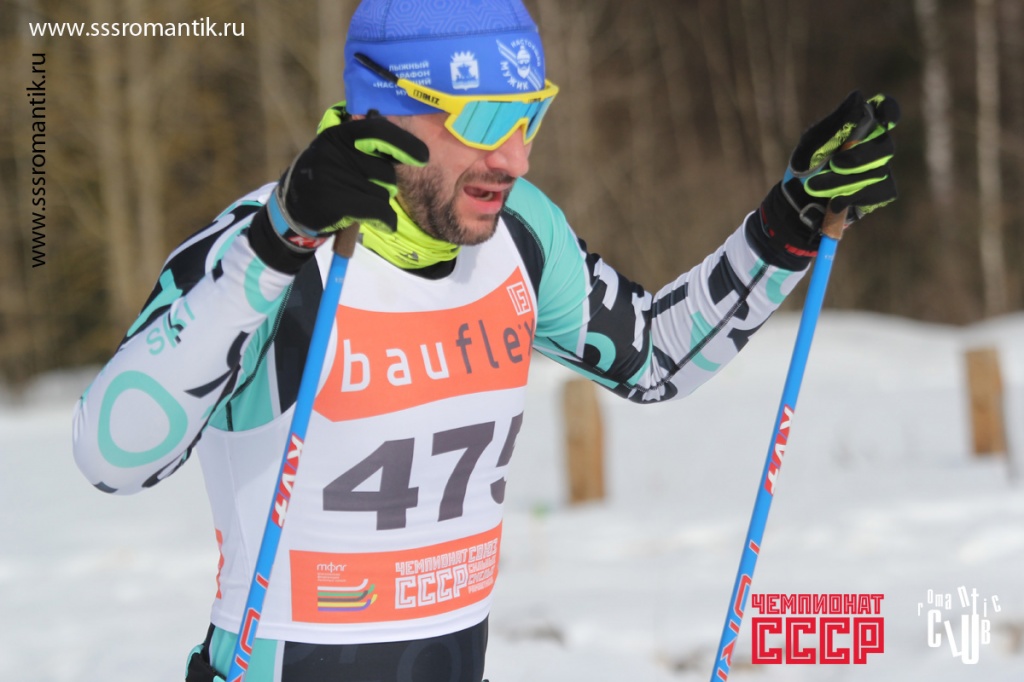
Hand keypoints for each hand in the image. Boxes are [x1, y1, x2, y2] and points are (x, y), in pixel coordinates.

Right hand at [267, 106, 428, 251]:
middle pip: (385, 170)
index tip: (423, 157)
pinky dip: (386, 221)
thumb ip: (368, 148)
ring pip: (382, 193)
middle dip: (384, 184)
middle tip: (364, 189)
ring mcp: (332, 175)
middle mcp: (334, 150)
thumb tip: (413, 150)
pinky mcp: (334, 201)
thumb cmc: (327, 179)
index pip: (377, 131)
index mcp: (338, 134)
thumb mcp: (339, 154)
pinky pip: (378, 210)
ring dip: (379, 203)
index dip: (403, 143)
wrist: (292, 209)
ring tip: (358, 203)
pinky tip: (383, 224)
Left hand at [754, 91, 899, 266]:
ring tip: (814, 187)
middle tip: (834, 164)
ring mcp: (881, 168)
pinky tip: (834, 202)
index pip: (886, 110)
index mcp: (861, 126)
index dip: (890, 112)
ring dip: (843, 180)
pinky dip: (853, 196)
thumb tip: (858, 95)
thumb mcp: (813, 141)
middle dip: (858, 158)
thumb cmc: (807, 164)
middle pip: (885, 147)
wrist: (798, 201)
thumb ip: (836, 122)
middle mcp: (876, 144)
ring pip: (877, 172)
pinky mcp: (881, 192)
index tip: (885, 119)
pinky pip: (879, 191)